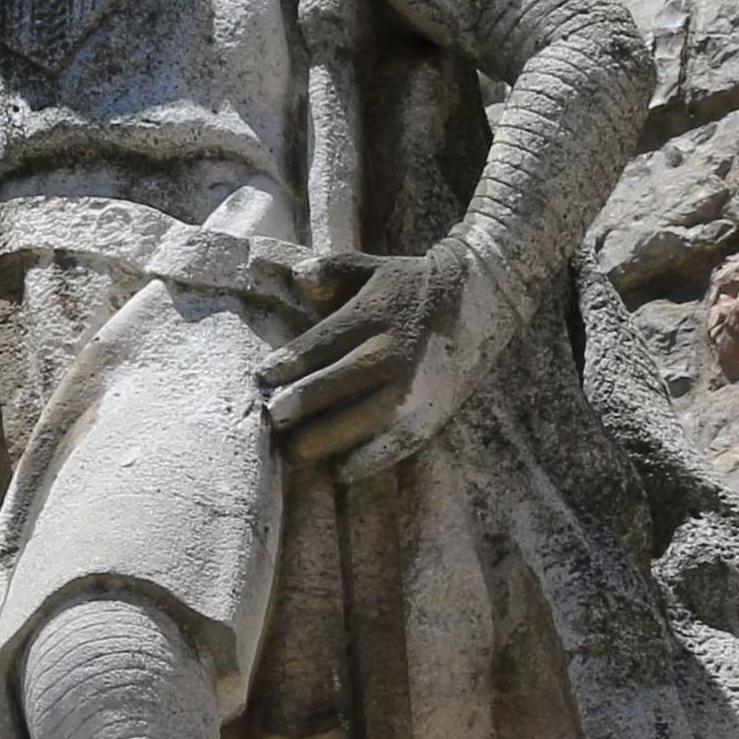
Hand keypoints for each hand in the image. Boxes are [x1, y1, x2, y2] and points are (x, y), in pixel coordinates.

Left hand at [261, 242, 512, 466]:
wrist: (477, 299)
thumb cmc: (408, 285)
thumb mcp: (371, 267)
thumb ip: (331, 271)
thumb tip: (299, 276)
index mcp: (376, 313)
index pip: (323, 342)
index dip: (290, 363)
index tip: (261, 378)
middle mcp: (395, 350)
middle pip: (340, 381)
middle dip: (303, 402)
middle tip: (272, 418)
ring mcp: (416, 384)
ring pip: (365, 417)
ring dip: (327, 437)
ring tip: (294, 452)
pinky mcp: (434, 410)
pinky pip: (400, 441)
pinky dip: (371, 459)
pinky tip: (342, 471)